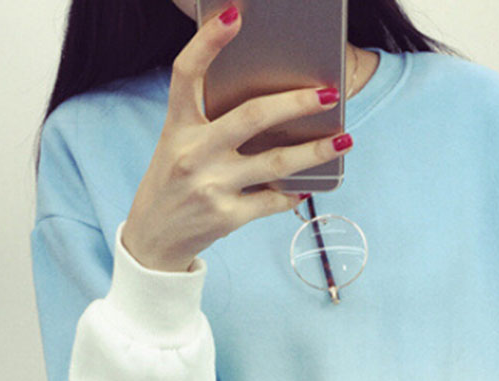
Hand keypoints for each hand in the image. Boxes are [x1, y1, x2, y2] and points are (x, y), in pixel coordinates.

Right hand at [122, 4, 353, 272]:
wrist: (153, 240)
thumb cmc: (173, 182)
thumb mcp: (177, 144)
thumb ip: (210, 122)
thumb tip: (272, 104)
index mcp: (177, 126)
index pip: (186, 73)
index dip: (208, 42)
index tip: (235, 14)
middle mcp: (193, 153)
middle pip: (253, 116)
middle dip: (296, 102)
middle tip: (329, 94)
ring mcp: (211, 186)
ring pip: (276, 162)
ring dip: (316, 151)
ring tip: (344, 140)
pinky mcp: (227, 217)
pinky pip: (272, 199)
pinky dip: (294, 191)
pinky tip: (310, 184)